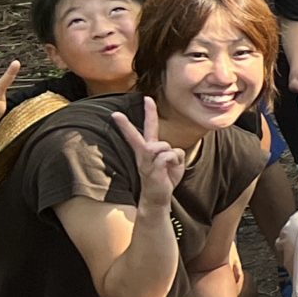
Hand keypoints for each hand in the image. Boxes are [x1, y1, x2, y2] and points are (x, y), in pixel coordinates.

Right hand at [110, 98, 183, 216]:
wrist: (158, 198)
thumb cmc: (165, 178)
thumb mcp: (172, 161)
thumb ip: (172, 151)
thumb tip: (170, 150)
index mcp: (149, 149)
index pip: (148, 128)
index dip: (148, 113)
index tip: (146, 98)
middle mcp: (144, 154)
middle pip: (138, 135)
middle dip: (133, 121)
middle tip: (123, 109)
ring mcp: (146, 162)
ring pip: (162, 145)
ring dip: (172, 154)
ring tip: (169, 166)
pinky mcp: (151, 170)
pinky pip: (168, 156)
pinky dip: (174, 161)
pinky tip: (169, 170)